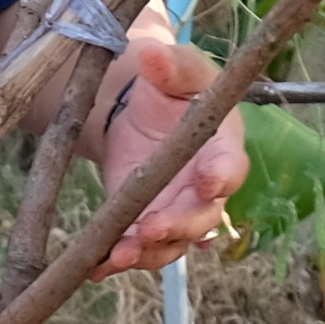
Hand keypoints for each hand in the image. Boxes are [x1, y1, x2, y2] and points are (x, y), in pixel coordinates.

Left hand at [78, 13, 249, 274]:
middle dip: (177, 226)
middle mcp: (205, 191)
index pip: (232, 168)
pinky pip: (137, 250)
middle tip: (150, 228)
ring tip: (118, 256)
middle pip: (201, 218)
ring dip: (146, 253)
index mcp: (223, 149)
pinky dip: (115, 261)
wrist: (140, 113)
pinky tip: (93, 267)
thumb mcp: (177, 71)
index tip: (208, 182)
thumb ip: (172, 65)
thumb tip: (154, 56)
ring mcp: (176, 213)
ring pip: (170, 244)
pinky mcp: (144, 226)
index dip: (222, 177)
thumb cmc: (172, 90)